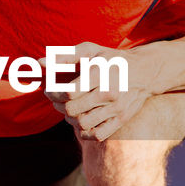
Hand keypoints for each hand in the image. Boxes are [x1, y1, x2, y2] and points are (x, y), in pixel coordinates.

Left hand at [37, 41, 153, 141]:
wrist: (145, 71)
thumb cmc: (111, 59)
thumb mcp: (90, 50)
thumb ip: (64, 56)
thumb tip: (39, 62)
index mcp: (99, 73)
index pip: (68, 92)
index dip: (52, 93)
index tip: (49, 89)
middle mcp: (109, 92)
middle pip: (72, 109)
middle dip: (57, 106)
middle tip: (56, 100)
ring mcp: (117, 108)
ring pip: (82, 124)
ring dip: (69, 119)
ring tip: (69, 109)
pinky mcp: (121, 120)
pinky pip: (96, 134)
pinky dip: (84, 131)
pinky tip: (81, 120)